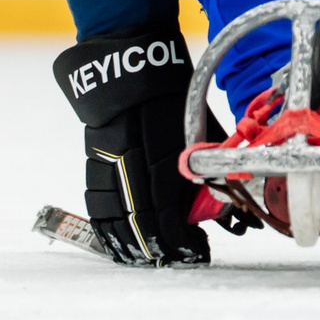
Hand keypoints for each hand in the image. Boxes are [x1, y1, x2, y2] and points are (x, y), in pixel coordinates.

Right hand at [53, 27, 211, 266]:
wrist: (130, 60)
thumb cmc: (173, 92)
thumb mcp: (199, 127)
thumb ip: (208, 168)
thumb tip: (229, 207)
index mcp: (160, 154)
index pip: (168, 214)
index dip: (182, 240)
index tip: (198, 251)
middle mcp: (129, 162)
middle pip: (138, 222)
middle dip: (158, 248)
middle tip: (175, 259)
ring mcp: (105, 161)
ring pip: (111, 216)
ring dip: (128, 244)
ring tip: (145, 258)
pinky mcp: (91, 157)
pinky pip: (94, 200)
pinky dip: (105, 225)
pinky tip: (116, 240)